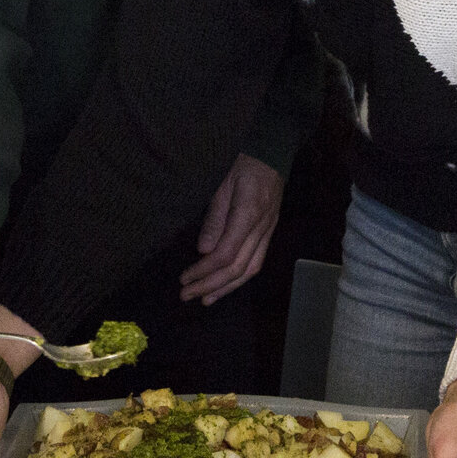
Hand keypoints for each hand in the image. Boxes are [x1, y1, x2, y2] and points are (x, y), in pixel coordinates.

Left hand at [180, 153, 282, 303]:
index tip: (185, 278)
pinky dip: (239, 279)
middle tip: (187, 295)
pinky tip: (225, 286)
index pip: (226, 253)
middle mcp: (261, 229)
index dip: (204, 270)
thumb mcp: (222, 188)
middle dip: (211, 285)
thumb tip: (203, 251)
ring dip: (226, 288)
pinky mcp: (269, 235)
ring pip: (249, 270)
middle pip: (237, 268)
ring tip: (205, 299)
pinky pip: (256, 263)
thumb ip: (214, 220)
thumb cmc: (243, 169)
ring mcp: (268, 234)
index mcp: (247, 215)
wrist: (271, 157)